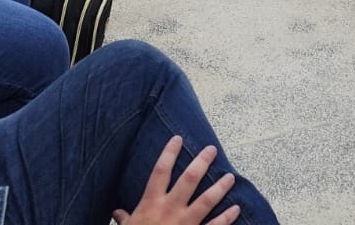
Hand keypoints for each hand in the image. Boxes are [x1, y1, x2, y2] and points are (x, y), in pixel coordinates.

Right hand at [112, 137, 239, 224]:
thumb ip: (125, 219)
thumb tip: (117, 213)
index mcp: (151, 204)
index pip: (161, 171)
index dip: (169, 153)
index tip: (178, 138)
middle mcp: (169, 209)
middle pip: (189, 179)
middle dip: (202, 162)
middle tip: (212, 149)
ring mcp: (184, 223)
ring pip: (206, 200)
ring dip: (220, 187)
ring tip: (230, 177)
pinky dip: (226, 218)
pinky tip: (236, 208)